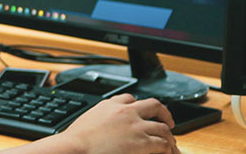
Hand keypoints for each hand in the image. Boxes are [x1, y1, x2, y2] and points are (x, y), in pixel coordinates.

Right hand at [60, 94, 178, 153]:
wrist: (75, 148)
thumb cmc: (76, 141)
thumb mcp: (86, 121)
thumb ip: (99, 119)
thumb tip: (102, 126)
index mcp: (110, 105)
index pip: (129, 98)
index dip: (139, 105)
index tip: (141, 111)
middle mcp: (126, 112)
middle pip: (153, 105)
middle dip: (164, 113)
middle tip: (167, 122)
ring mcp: (136, 126)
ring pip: (163, 127)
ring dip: (168, 136)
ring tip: (170, 143)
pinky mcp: (143, 143)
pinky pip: (163, 144)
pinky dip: (168, 149)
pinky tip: (168, 153)